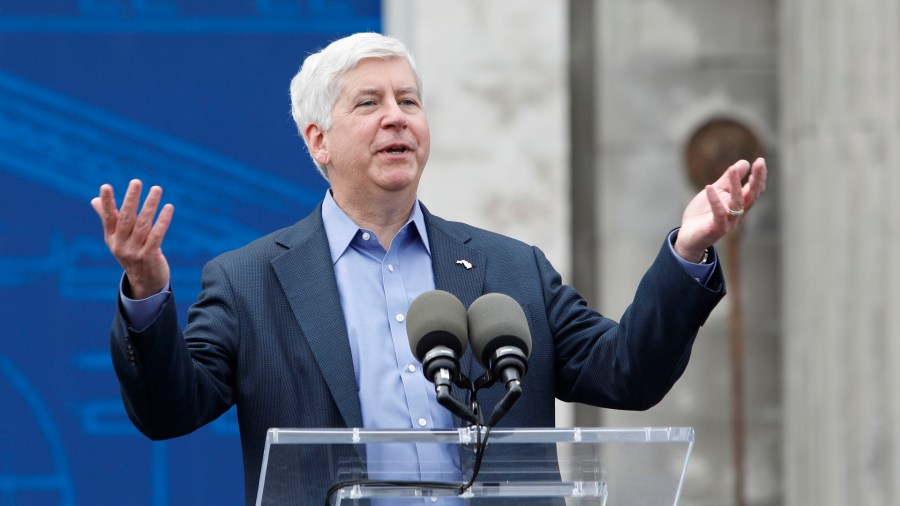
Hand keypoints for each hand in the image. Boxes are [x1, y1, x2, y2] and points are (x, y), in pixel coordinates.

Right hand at [91, 179, 173, 298]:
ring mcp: (134, 252)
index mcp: (111, 238)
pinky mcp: (149, 256)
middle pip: (125, 218)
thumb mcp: (117, 239)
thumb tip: (95, 199)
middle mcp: (120, 245)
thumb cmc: (132, 254)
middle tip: (136, 182)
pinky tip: (168, 208)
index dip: (106, 202)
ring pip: (143, 224)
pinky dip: (162, 221)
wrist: (145, 283)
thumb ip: (109, 219)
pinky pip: (157, 235)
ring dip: (150, 205)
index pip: (107, 217)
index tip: (105, 186)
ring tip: (157, 189)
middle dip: (131, 199)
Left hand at [673, 158, 767, 261]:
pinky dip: (715, 200)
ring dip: (736, 186)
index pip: (754, 191)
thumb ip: (728, 180)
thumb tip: (744, 162)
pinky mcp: (716, 228)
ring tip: (732, 169)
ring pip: (737, 204)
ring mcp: (728, 222)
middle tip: (760, 163)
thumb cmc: (703, 214)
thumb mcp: (716, 192)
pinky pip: (718, 214)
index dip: (759, 177)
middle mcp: (738, 214)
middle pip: (751, 196)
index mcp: (739, 205)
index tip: (760, 161)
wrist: (688, 237)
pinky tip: (709, 187)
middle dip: (757, 179)